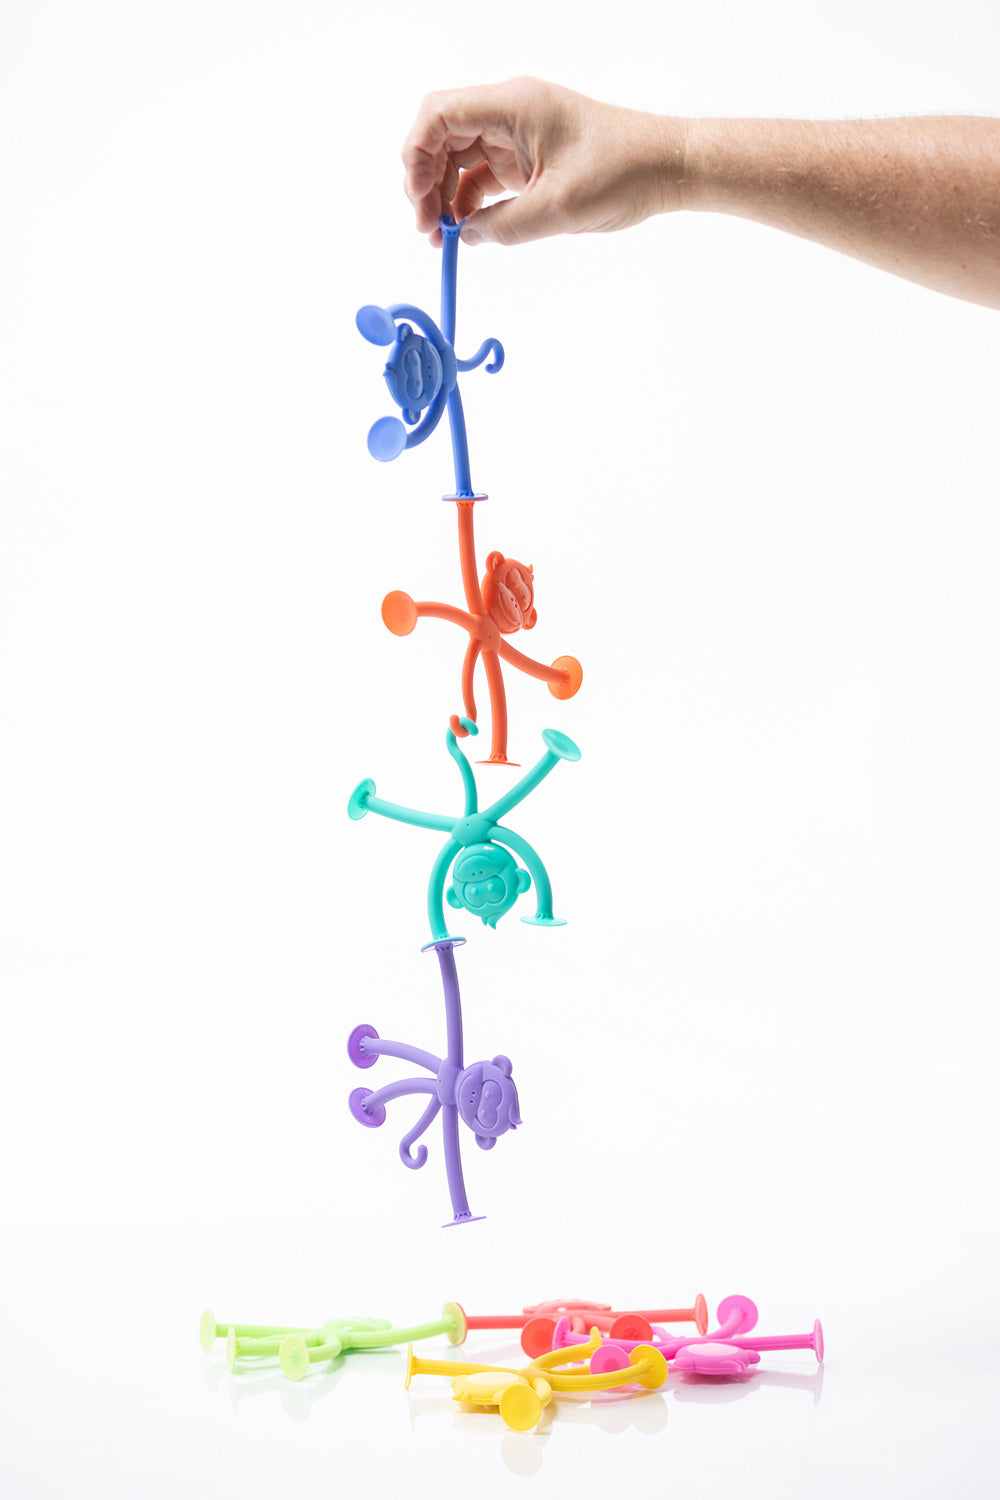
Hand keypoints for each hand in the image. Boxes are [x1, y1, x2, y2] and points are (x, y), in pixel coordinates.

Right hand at [402, 76, 685, 247]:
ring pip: (459, 159)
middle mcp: (510, 113)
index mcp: (513, 106)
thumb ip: (504, 226)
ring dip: (444, 196)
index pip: (439, 114)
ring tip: (443, 237)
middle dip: (426, 181)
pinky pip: (483, 176)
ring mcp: (517, 135)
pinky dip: (469, 202)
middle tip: (428, 229)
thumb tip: (467, 236)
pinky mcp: (528, 158)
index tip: (417, 199)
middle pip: (443, 137)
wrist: (665, 168)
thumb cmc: (623, 173)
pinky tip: (467, 230)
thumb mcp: (558, 209)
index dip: (417, 154)